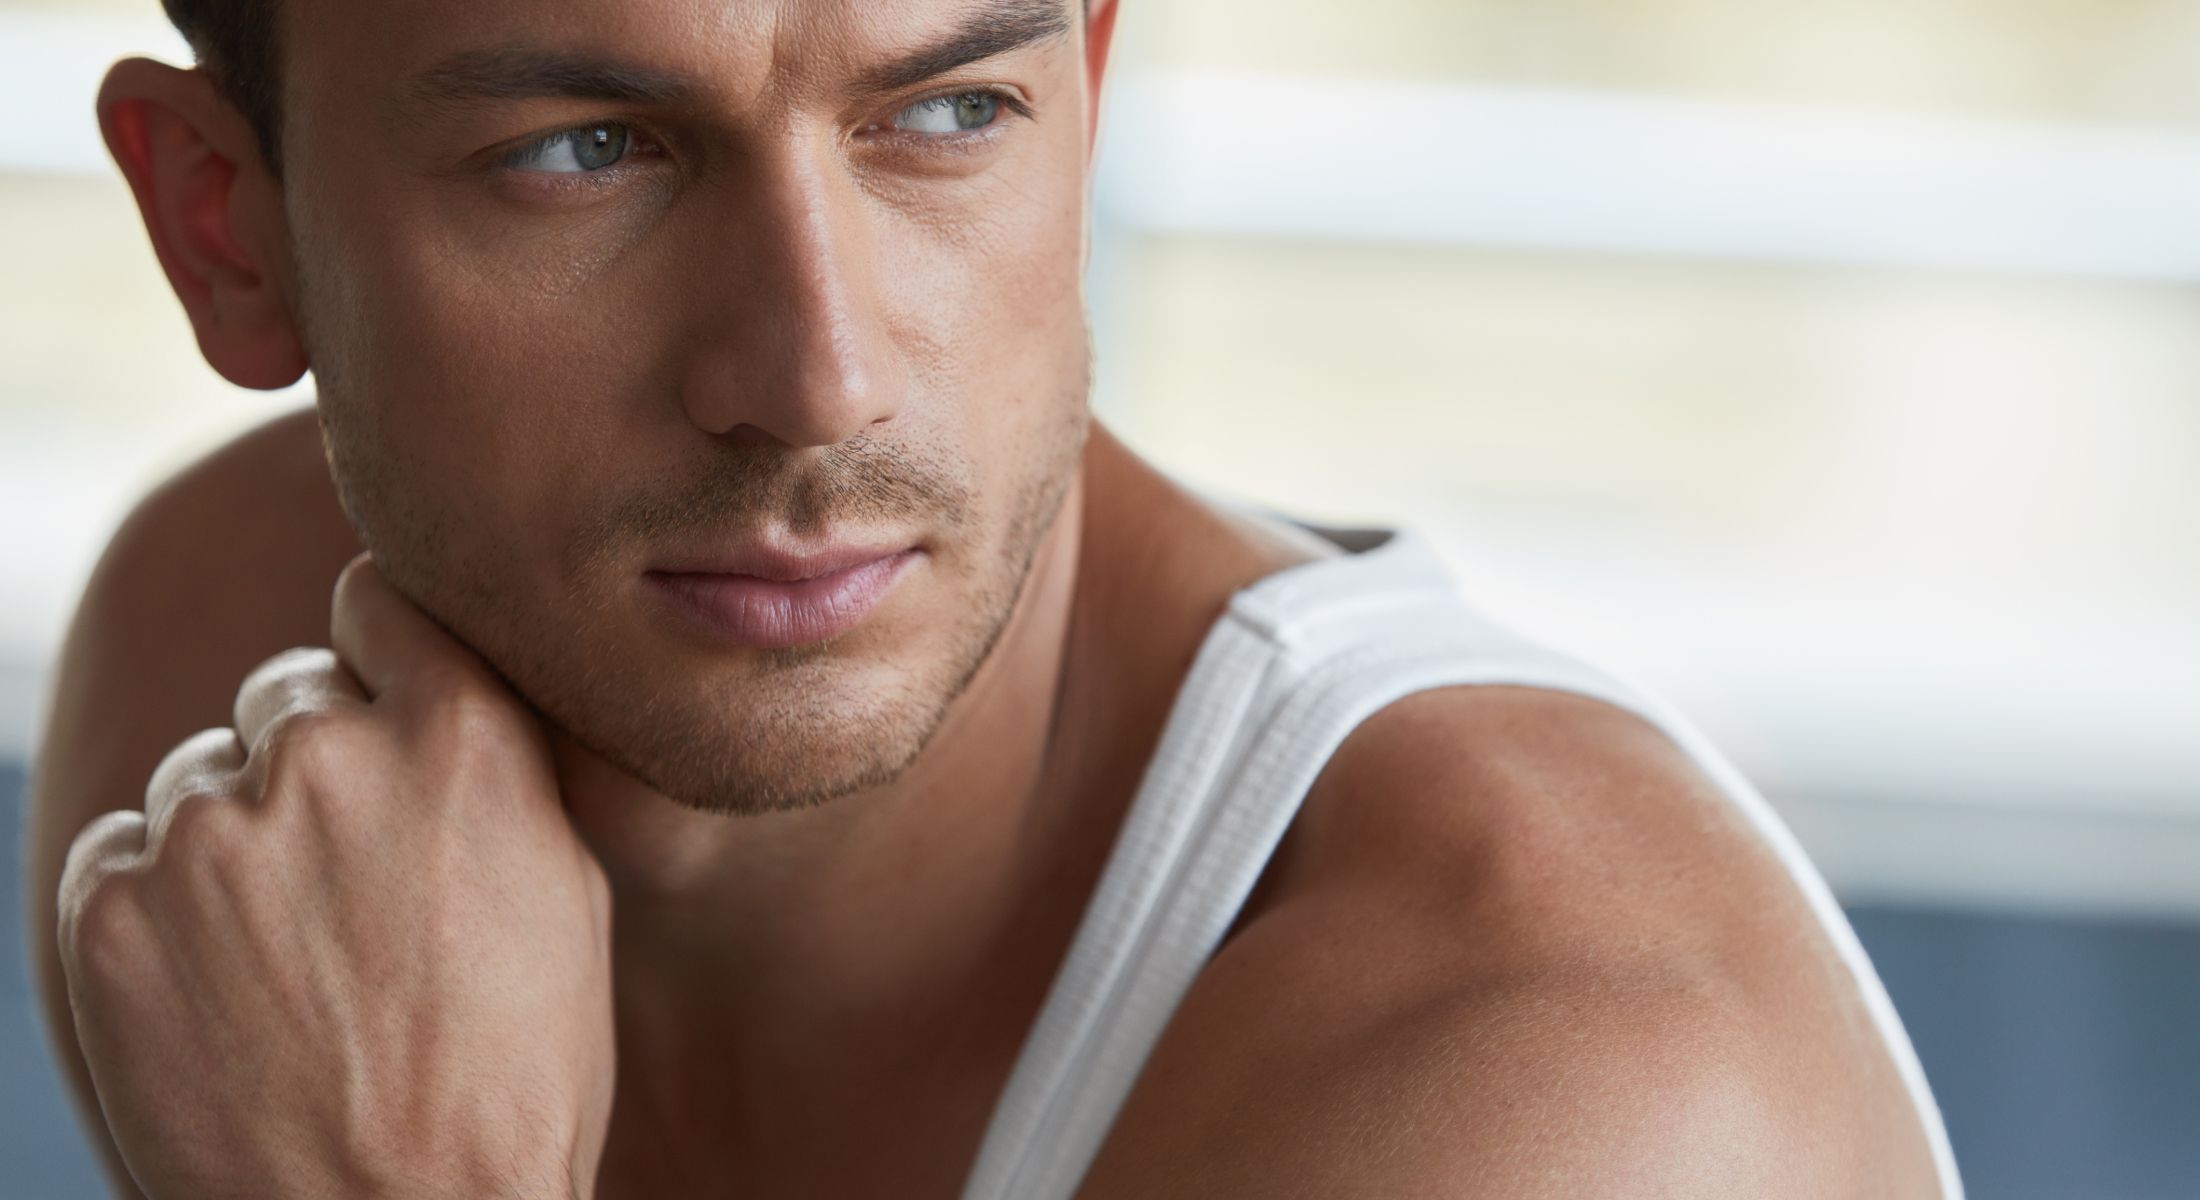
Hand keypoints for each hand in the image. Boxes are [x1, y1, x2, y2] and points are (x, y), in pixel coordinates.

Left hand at [55, 553, 616, 1199]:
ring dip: (231, 847)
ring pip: (198, 783)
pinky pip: (118, 859)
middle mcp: (328, 757)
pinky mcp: (108, 913)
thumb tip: (435, 685)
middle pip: (283, 698)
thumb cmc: (516, 1079)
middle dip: (310, 772)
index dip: (376, 657)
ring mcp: (208, 833)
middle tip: (346, 891)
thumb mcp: (567, 893)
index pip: (377, 601)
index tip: (379, 709)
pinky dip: (153, 914)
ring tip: (287, 967)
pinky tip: (219, 998)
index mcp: (465, 737)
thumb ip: (495, 764)